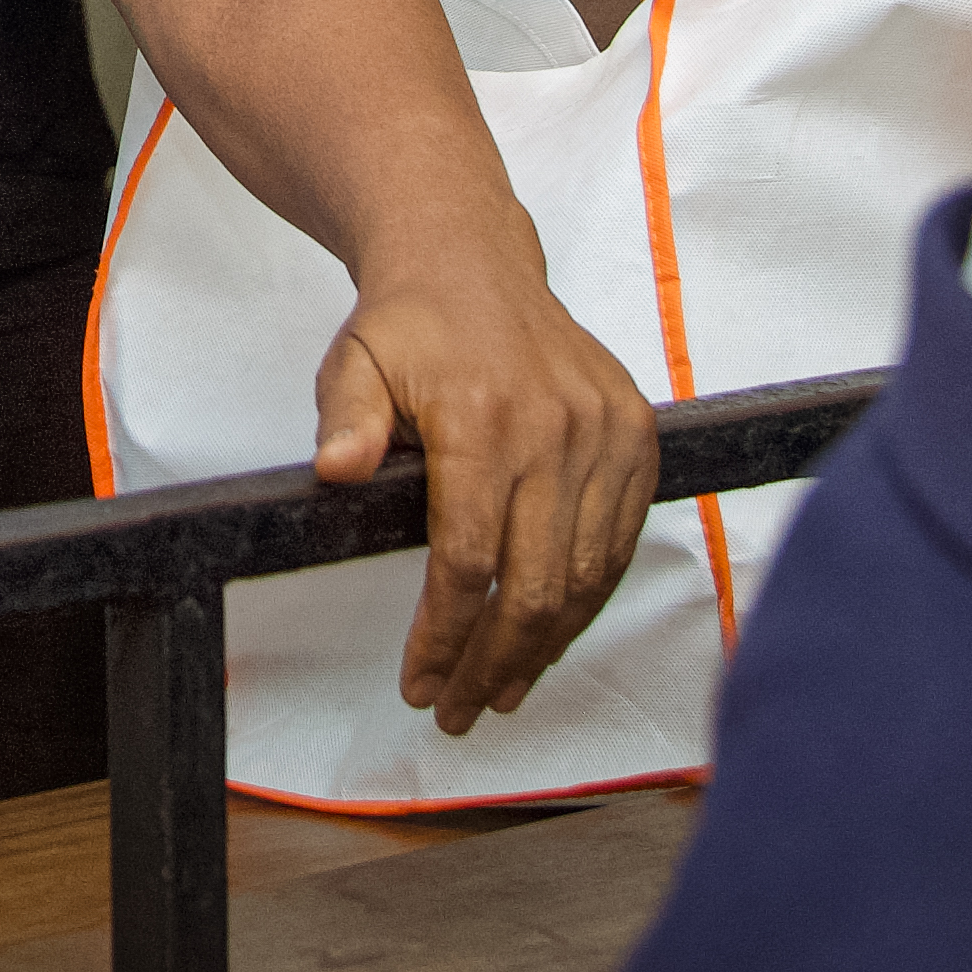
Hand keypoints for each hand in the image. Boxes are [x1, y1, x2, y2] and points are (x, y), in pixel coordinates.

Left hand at [313, 249, 658, 733]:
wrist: (472, 261)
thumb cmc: (409, 323)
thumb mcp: (356, 363)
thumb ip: (346, 422)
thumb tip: (334, 472)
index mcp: (482, 417)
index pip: (469, 560)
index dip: (445, 637)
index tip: (419, 683)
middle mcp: (556, 428)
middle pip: (534, 584)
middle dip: (494, 663)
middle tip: (459, 709)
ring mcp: (606, 432)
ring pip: (584, 575)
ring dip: (545, 647)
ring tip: (502, 690)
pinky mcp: (636, 435)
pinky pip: (619, 542)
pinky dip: (588, 599)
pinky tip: (552, 635)